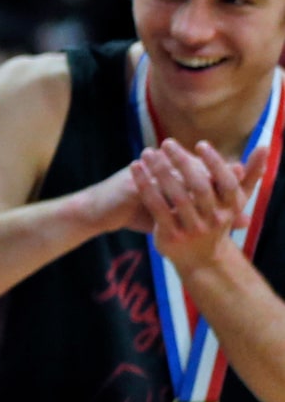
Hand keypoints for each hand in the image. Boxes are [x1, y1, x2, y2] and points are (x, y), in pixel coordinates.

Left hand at [134, 137, 258, 274]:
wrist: (201, 259)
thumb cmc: (219, 219)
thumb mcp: (237, 200)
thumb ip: (250, 173)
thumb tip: (266, 146)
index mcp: (231, 207)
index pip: (227, 182)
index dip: (215, 163)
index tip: (200, 144)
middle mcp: (214, 219)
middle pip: (199, 187)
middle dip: (183, 162)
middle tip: (167, 142)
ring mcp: (192, 228)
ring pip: (175, 195)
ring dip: (160, 171)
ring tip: (147, 151)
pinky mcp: (170, 234)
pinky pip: (156, 206)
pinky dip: (145, 186)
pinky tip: (135, 168)